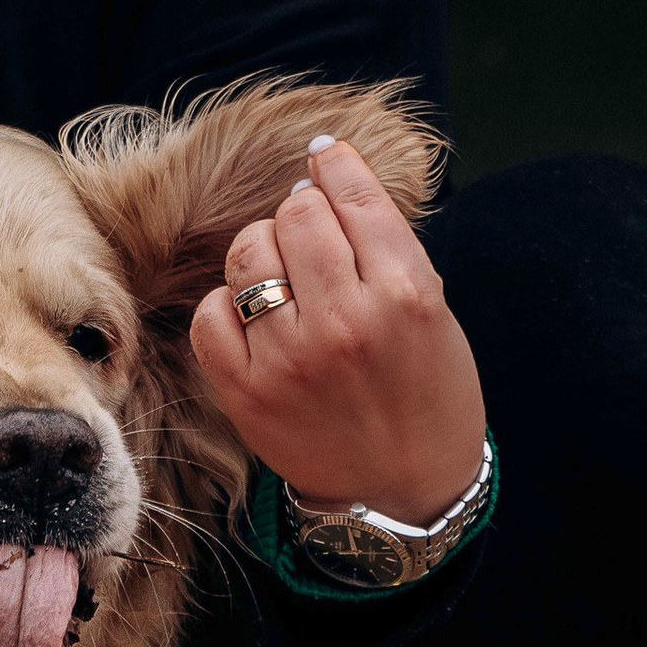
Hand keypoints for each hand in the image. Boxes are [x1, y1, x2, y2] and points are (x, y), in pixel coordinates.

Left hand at [188, 134, 485, 525]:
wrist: (404, 489)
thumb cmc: (427, 392)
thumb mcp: (434, 310)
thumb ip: (384, 244)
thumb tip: (321, 172)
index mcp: (405, 295)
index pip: (354, 197)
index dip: (335, 165)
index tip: (323, 156)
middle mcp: (345, 322)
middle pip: (298, 213)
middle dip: (304, 213)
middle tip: (315, 239)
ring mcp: (290, 358)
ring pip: (250, 251)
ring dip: (265, 251)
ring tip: (288, 278)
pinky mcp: (247, 390)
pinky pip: (212, 311)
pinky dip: (228, 304)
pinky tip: (256, 317)